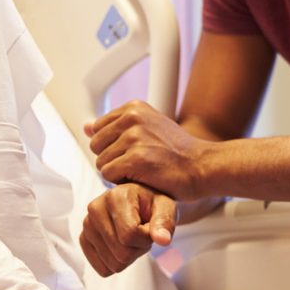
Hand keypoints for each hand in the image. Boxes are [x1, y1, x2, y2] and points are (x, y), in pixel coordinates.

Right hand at [80, 183, 175, 275]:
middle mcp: (96, 209)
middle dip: (138, 249)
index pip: (130, 235)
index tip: (149, 228)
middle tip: (141, 234)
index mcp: (115, 197)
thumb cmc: (152, 204)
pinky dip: (116, 263)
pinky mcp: (84, 239)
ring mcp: (87, 225)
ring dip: (128, 256)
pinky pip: (102, 268)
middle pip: (121, 253)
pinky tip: (120, 245)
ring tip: (131, 237)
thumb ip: (165, 222)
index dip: (146, 239)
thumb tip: (162, 240)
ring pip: (113, 263)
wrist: (138, 202)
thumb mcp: (165, 207)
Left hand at [85, 100, 208, 200]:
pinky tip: (142, 177)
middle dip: (112, 159)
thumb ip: (116, 127)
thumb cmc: (178, 152)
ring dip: (118, 172)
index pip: (98, 129)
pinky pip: (108, 175)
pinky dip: (122, 182)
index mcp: (134, 108)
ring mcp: (134, 137)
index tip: (134, 151)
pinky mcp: (135, 158)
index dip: (113, 146)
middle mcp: (132, 118)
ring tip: (142, 170)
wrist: (202, 166)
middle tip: (138, 163)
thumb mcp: (148, 129)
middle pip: (96, 146)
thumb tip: (87, 126)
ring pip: (101, 162)